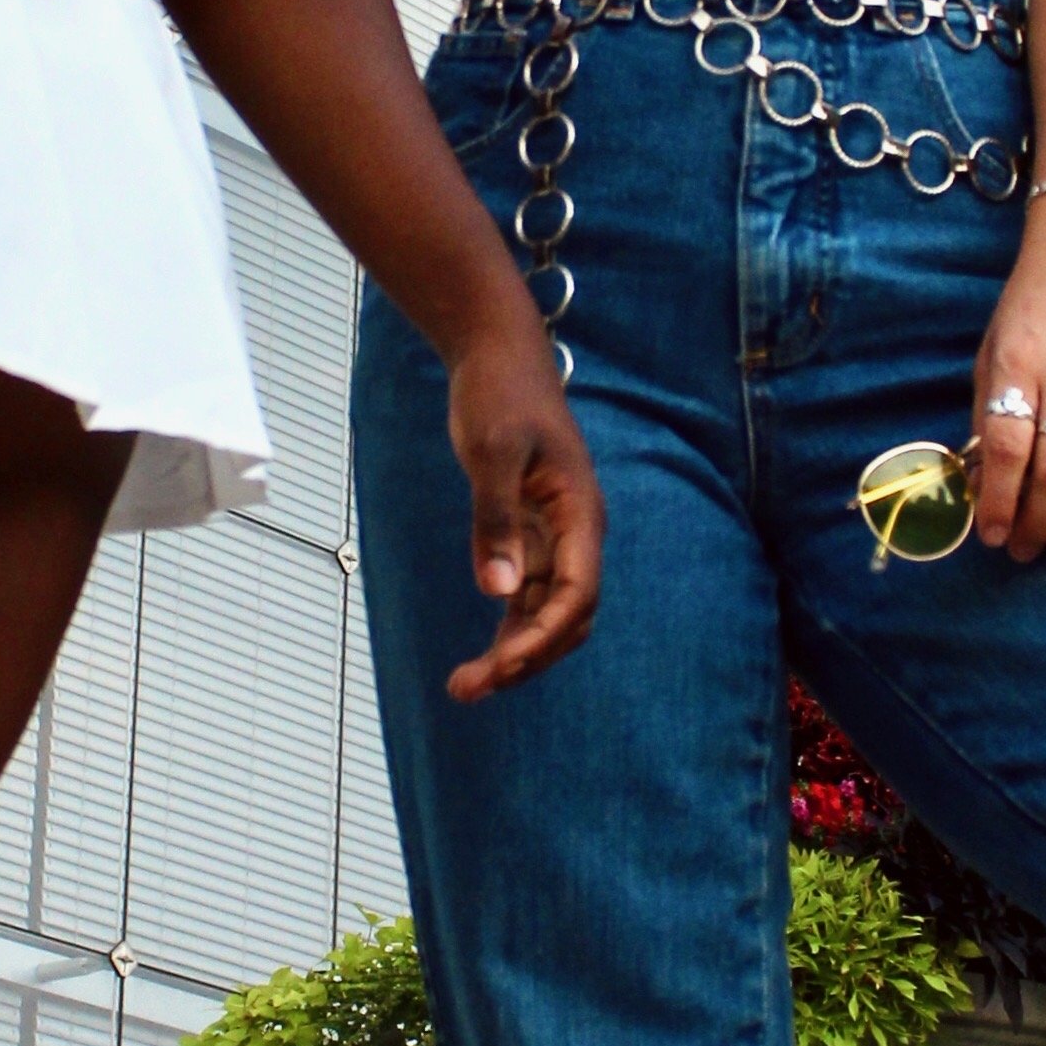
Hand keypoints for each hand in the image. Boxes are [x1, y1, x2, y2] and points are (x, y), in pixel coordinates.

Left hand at [439, 316, 601, 696]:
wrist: (498, 357)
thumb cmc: (499, 395)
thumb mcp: (492, 452)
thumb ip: (496, 519)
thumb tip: (500, 591)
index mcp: (580, 514)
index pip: (577, 594)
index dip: (543, 637)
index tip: (501, 666)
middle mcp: (576, 534)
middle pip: (567, 617)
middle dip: (526, 658)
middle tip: (470, 688)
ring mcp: (555, 537)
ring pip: (547, 614)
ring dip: (514, 653)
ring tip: (465, 687)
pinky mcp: (530, 534)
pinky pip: (528, 596)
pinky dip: (509, 628)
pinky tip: (481, 657)